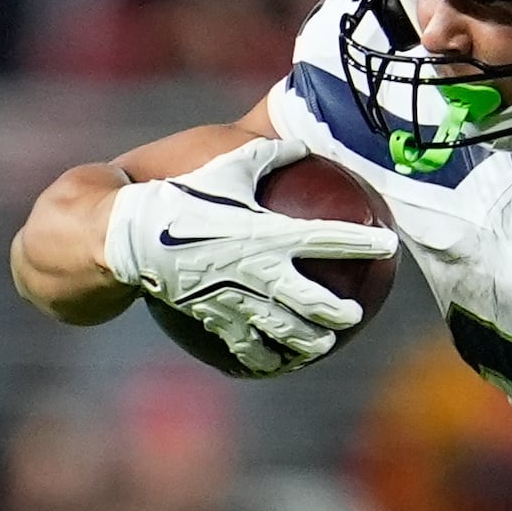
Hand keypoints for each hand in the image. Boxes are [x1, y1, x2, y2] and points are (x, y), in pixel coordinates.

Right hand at [99, 134, 397, 373]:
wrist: (122, 235)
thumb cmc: (178, 191)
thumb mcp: (224, 162)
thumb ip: (267, 155)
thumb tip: (300, 145)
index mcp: (266, 233)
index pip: (327, 238)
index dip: (362, 242)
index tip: (389, 245)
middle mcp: (257, 273)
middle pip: (311, 302)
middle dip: (338, 311)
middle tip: (355, 313)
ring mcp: (234, 301)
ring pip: (281, 332)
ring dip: (306, 342)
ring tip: (321, 344)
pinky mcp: (210, 318)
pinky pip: (241, 345)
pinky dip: (259, 358)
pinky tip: (271, 365)